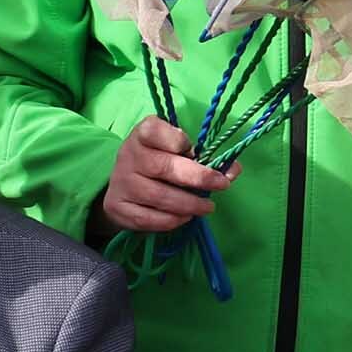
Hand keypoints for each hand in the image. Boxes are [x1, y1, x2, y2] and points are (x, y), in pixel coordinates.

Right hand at [97, 115, 234, 237]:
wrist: (122, 185)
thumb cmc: (157, 162)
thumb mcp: (176, 151)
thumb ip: (204, 157)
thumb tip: (233, 170)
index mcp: (142, 134)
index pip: (155, 131)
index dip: (179, 141)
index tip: (194, 151)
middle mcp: (128, 156)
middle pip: (164, 167)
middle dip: (198, 177)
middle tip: (221, 185)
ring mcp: (121, 183)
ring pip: (159, 196)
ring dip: (189, 204)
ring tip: (207, 207)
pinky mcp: (118, 207)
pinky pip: (149, 218)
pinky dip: (172, 220)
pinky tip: (185, 217)